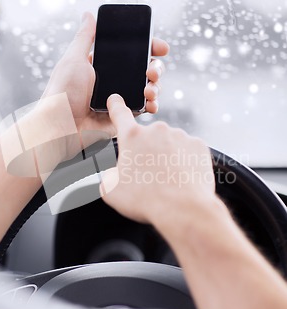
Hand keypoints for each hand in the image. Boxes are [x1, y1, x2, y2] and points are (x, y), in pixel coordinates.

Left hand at [42, 12, 168, 145]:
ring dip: (156, 86)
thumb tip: (88, 14)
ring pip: (148, 88)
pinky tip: (151, 103)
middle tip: (152, 71)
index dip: (148, 48)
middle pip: (144, 69)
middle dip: (156, 68)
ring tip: (150, 89)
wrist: (60, 126)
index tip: (160, 47)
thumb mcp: (73, 59)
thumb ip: (84, 37)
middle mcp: (113, 81)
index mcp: (102, 66)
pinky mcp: (122, 116)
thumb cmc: (62, 92)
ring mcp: (119, 99)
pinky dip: (152, 105)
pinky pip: (143, 109)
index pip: (131, 53)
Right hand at [100, 95, 215, 229]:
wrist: (183, 209)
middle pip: (148, 138)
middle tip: (147, 176)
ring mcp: (180, 136)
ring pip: (169, 145)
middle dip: (146, 153)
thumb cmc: (145, 200)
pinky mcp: (198, 146)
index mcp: (132, 137)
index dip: (115, 106)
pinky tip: (181, 179)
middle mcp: (157, 130)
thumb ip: (109, 175)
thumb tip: (115, 174)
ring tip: (166, 182)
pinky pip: (187, 152)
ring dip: (166, 158)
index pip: (120, 114)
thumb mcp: (111, 190)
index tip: (115, 99)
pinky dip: (184, 163)